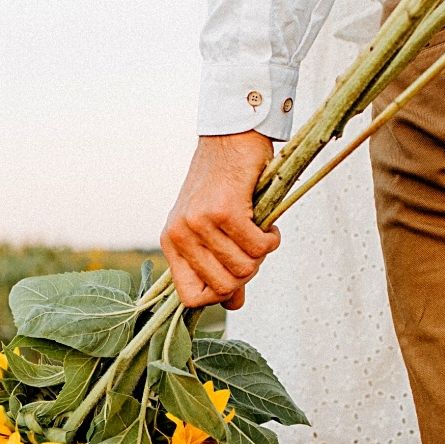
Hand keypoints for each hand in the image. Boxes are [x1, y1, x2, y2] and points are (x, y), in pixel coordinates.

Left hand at [160, 131, 280, 310]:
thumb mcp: (213, 229)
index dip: (219, 295)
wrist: (230, 138)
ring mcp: (200, 223)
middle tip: (252, 246)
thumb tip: (235, 306)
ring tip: (259, 230)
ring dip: (261, 253)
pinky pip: (259, 247)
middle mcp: (181, 235)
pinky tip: (268, 223)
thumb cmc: (224, 185)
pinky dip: (272, 238)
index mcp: (172, 243)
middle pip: (223, 287)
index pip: (190, 298)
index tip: (236, 277)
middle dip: (247, 272)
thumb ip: (221, 267)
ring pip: (244, 268)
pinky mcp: (224, 211)